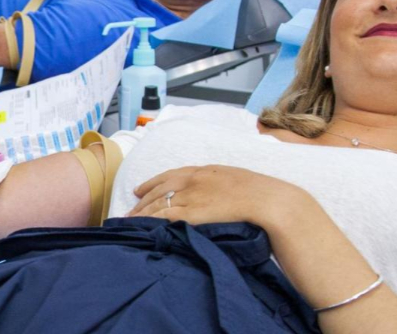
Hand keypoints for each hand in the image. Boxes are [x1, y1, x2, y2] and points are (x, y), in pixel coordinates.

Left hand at [126, 165, 316, 229]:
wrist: (267, 200)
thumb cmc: (259, 193)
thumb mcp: (236, 180)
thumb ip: (221, 184)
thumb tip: (216, 193)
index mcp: (205, 170)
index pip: (171, 174)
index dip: (152, 182)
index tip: (140, 188)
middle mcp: (194, 180)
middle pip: (160, 189)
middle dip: (142, 199)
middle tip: (129, 208)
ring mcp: (192, 196)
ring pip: (158, 203)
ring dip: (141, 212)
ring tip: (129, 221)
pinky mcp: (192, 212)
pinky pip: (164, 216)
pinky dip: (151, 221)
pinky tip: (142, 227)